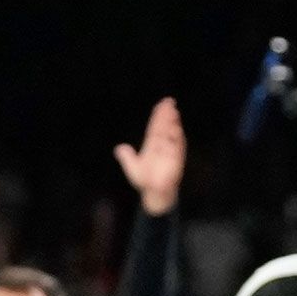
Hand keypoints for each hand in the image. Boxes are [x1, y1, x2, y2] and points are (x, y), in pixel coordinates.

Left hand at [114, 97, 185, 215]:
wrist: (153, 194)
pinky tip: (176, 128)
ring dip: (172, 123)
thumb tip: (119, 148)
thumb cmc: (145, 181)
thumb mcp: (132, 167)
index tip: (161, 105)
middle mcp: (162, 146)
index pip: (155, 127)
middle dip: (166, 115)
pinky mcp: (175, 159)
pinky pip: (177, 146)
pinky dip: (177, 137)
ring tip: (173, 111)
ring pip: (171, 134)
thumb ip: (127, 157)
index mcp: (152, 145)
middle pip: (164, 127)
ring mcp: (169, 152)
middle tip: (169, 101)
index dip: (158, 116)